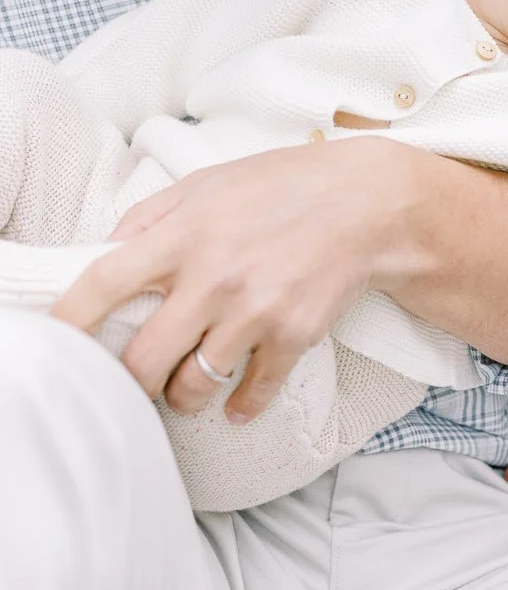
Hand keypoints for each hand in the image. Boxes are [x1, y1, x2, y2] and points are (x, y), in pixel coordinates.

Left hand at [51, 138, 410, 422]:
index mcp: (184, 235)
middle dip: (128, 381)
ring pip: (190, 388)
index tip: (56, 342)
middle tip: (133, 378)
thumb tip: (104, 252)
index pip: (104, 284)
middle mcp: (214, 278)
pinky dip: (240, 406)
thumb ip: (151, 215)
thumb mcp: (209, 183)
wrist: (370, 204)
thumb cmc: (285, 187)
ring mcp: (255, 312)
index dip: (69, 321)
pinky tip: (236, 404)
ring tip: (184, 388)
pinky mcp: (294, 337)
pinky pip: (252, 394)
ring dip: (180, 396)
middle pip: (141, 360)